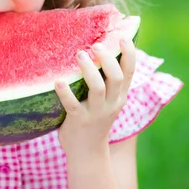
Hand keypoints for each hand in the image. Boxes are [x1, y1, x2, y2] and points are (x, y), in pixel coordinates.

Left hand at [55, 38, 135, 156]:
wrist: (86, 151)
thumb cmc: (94, 117)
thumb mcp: (107, 100)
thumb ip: (107, 80)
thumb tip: (101, 48)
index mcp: (119, 95)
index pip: (130, 72)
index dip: (129, 53)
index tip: (121, 36)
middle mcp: (111, 103)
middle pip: (117, 77)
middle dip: (108, 58)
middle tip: (96, 45)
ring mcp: (96, 113)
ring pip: (97, 88)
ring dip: (89, 69)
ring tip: (79, 54)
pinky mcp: (79, 120)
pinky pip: (73, 104)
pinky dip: (65, 92)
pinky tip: (58, 81)